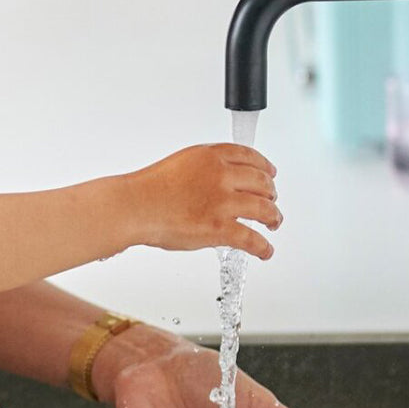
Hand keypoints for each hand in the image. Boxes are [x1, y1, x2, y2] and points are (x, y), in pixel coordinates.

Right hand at [126, 144, 281, 259]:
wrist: (134, 206)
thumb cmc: (149, 189)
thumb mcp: (182, 163)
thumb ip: (205, 167)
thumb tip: (220, 179)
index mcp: (211, 156)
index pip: (250, 157)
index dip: (265, 166)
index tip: (270, 173)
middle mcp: (221, 175)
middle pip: (262, 182)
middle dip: (271, 193)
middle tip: (271, 201)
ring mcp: (222, 202)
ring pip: (264, 209)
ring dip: (273, 218)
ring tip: (273, 224)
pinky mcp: (220, 228)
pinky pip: (252, 240)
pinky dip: (263, 247)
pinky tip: (265, 251)